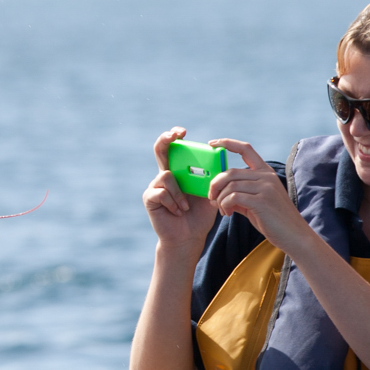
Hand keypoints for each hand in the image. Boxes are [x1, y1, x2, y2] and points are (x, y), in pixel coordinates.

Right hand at [142, 127, 217, 257]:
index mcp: (179, 171)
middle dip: (166, 139)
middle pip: (160, 150)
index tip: (182, 132)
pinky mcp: (150, 198)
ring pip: (166, 175)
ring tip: (185, 207)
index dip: (174, 137)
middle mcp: (165, 175)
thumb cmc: (199, 215)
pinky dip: (173, 202)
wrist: (189, 237)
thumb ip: (212, 177)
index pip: (174, 148)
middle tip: (175, 135)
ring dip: (179, 192)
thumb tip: (219, 160)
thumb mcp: (210, 193)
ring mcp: (155, 186)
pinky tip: (177, 212)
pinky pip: (161, 192)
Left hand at [207, 139, 309, 248]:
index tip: (212, 144)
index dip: (227, 143)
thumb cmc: (273, 221)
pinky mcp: (262, 200)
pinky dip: (224, 205)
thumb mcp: (254, 203)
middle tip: (211, 198)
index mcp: (265, 172)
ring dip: (220, 199)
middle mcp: (266, 176)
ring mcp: (265, 187)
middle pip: (230, 171)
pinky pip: (233, 197)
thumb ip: (238, 195)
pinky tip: (228, 213)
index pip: (245, 149)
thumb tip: (216, 196)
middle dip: (215, 184)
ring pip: (230, 185)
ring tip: (223, 211)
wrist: (294, 236)